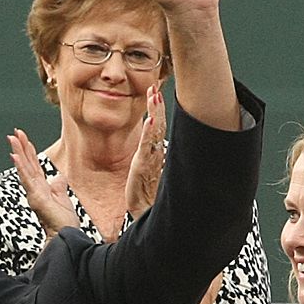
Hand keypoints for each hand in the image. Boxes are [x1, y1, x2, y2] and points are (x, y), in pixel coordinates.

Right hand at [7, 129, 77, 236]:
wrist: (65, 235)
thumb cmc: (63, 223)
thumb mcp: (63, 198)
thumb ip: (59, 186)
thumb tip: (59, 176)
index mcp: (42, 187)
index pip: (33, 165)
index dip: (28, 151)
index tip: (24, 138)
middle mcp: (36, 188)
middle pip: (27, 163)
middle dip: (21, 147)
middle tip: (14, 133)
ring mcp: (34, 193)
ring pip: (25, 168)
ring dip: (18, 152)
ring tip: (12, 139)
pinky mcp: (36, 197)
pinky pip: (27, 179)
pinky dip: (21, 167)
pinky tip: (15, 157)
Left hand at [123, 82, 166, 218]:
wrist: (146, 217)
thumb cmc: (147, 200)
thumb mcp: (147, 178)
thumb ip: (151, 163)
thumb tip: (155, 153)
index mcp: (156, 156)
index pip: (158, 128)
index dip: (158, 110)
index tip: (156, 93)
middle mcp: (156, 155)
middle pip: (158, 125)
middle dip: (158, 105)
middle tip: (156, 87)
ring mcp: (152, 160)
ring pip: (154, 131)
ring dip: (155, 111)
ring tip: (154, 95)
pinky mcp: (144, 167)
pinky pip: (147, 146)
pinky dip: (150, 132)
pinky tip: (151, 118)